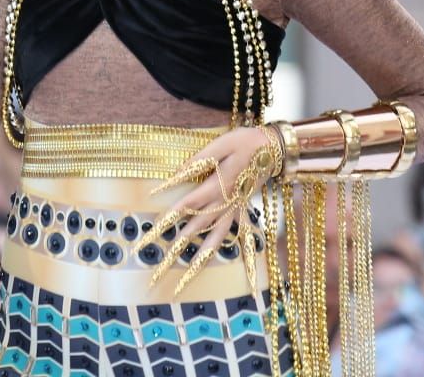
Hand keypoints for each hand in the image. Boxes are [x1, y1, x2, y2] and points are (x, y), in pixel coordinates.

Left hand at [142, 125, 282, 294]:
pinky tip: (238, 272)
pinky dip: (238, 256)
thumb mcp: (221, 144)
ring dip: (199, 262)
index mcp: (216, 187)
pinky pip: (238, 238)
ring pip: (215, 241)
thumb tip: (174, 174)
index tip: (148, 238)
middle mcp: (224, 204)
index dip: (166, 221)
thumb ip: (198, 161)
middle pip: (195, 231)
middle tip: (156, 274)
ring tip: (186, 281)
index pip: (185, 207)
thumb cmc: (245, 142)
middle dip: (175, 251)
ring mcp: (234, 211)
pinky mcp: (242, 211)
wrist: (275, 147)